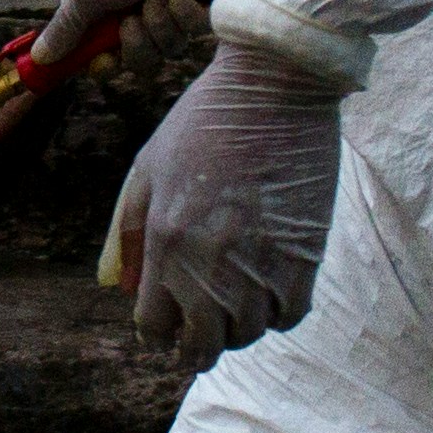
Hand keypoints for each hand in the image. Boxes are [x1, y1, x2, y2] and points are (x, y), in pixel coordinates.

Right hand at [33, 0, 217, 75]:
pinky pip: (194, 32)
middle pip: (138, 60)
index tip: (106, 60)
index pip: (104, 58)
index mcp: (105, 13)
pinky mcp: (198, 5)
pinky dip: (184, 15)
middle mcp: (136, 14)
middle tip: (131, 19)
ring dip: (158, 26)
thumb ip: (65, 29)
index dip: (105, 65)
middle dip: (135, 45)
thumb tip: (38, 56)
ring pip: (168, 49)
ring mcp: (169, 10)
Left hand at [104, 39, 346, 367]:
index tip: (166, 324)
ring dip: (237, 326)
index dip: (157, 332)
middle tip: (201, 328)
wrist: (273, 86)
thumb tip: (128, 287)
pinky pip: (289, 316)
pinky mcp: (304, 256)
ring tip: (234, 300)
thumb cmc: (203, 121)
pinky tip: (267, 289)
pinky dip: (276, 312)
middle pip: (201, 346)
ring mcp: (260, 263)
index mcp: (166, 242)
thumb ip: (130, 231)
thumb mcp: (148, 169)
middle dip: (195, 343)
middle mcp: (211, 264)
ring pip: (246, 335)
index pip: (154, 327)